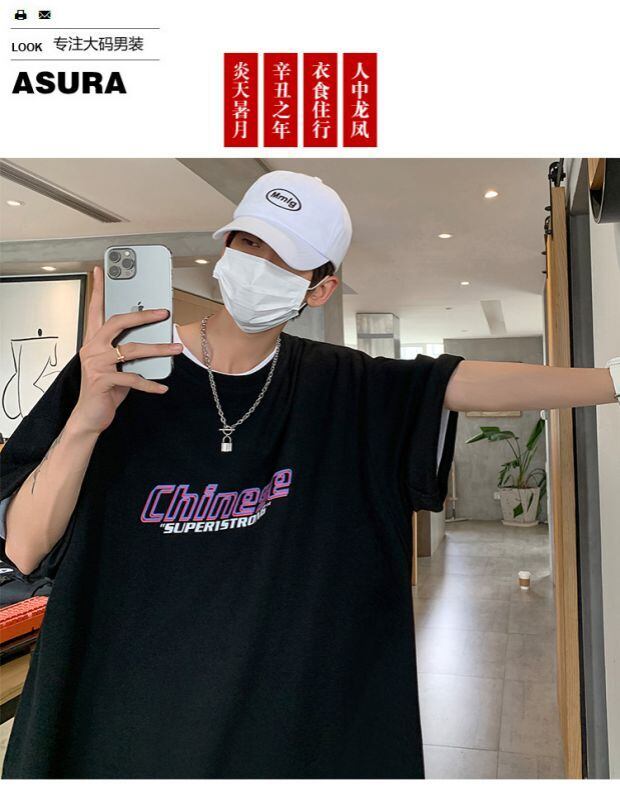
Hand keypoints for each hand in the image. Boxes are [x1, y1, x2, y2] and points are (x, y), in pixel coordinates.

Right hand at [71, 265, 182, 434]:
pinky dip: (150, 384)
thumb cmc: (105, 388)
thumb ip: (128, 350)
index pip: (95, 309)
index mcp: (94, 340)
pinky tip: (163, 387)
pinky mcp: (103, 381)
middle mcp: (92, 348)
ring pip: (131, 349)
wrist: (90, 415)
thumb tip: (154, 340)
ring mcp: (96, 364)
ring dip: (158, 349)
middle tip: (163, 312)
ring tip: (176, 350)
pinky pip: (133, 379)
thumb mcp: (117, 365)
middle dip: (142, 315)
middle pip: (117, 322)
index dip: (98, 289)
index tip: (100, 270)